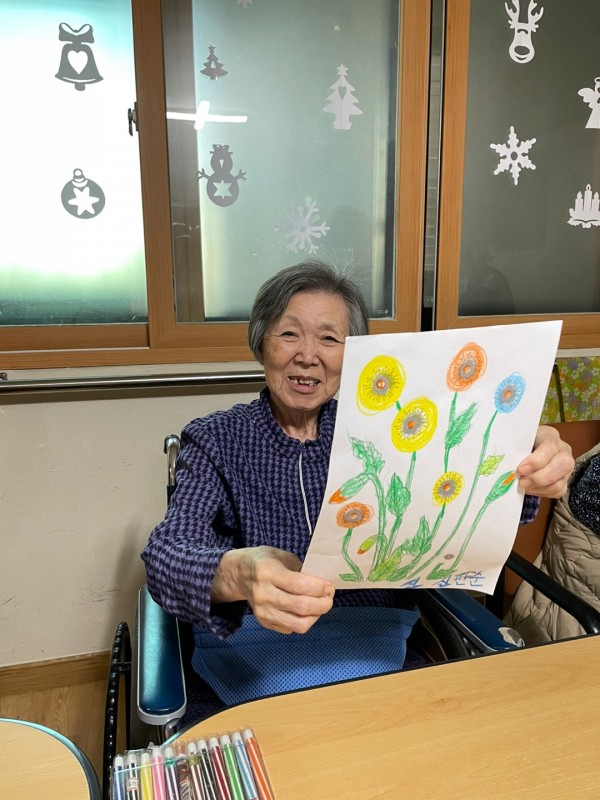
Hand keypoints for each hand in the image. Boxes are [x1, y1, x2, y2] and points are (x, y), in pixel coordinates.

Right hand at [212, 546, 334, 633]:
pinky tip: (307, 611)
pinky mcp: (264, 622)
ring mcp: (263, 611)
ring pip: (298, 624)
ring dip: (316, 616)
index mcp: (267, 572)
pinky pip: (291, 629)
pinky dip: (304, 621)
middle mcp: (263, 594)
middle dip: (323, 603)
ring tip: (320, 605)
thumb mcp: (280, 555)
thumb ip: (300, 568)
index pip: (299, 585)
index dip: (319, 587)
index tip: (329, 585)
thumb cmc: (263, 561)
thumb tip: (321, 583)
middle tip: (329, 597)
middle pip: (301, 607)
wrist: (238, 575)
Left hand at [517, 425, 573, 498]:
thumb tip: (509, 465)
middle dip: (540, 478)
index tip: (521, 469)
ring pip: (560, 481)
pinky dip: (543, 493)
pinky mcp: (565, 480)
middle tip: (522, 482)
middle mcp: (563, 450)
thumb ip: (516, 450)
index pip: (550, 447)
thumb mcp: (519, 440)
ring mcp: (566, 466)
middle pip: (562, 465)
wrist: (528, 449)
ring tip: (524, 486)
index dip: (536, 461)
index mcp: (550, 435)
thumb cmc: (522, 444)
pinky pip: (558, 491)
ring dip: (540, 488)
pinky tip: (531, 489)